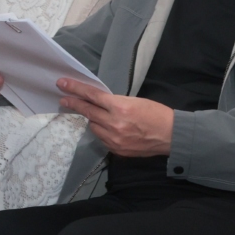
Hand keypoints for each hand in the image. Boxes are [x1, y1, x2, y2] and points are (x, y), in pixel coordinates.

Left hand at [57, 79, 174, 155]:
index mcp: (120, 107)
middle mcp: (114, 124)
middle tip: (64, 100)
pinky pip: (102, 138)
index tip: (62, 84)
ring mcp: (114, 139)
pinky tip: (111, 129)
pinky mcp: (116, 150)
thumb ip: (114, 103)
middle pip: (87, 111)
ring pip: (93, 126)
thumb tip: (98, 103)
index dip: (75, 89)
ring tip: (102, 116)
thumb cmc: (157, 114)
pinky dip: (103, 132)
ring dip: (93, 119)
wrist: (172, 135)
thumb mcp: (135, 101)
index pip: (92, 96)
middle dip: (74, 104)